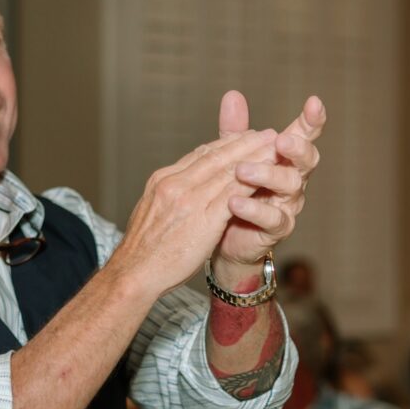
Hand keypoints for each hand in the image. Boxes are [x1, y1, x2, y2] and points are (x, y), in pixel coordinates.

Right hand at [112, 124, 277, 298]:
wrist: (133, 274)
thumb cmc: (142, 251)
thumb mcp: (150, 212)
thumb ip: (168, 195)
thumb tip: (179, 188)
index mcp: (161, 180)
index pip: (199, 155)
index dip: (225, 144)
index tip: (242, 138)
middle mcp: (174, 184)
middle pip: (216, 156)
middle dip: (244, 142)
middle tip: (267, 134)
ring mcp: (189, 200)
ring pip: (228, 171)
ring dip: (255, 157)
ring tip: (276, 148)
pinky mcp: (204, 219)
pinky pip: (233, 195)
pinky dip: (252, 183)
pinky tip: (268, 178)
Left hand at [214, 92, 326, 272]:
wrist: (223, 237)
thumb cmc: (235, 192)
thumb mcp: (233, 158)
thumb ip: (235, 131)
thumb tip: (233, 95)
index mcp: (285, 159)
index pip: (303, 135)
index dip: (311, 120)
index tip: (314, 102)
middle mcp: (293, 180)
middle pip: (306, 160)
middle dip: (297, 148)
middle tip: (280, 140)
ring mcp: (288, 205)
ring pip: (290, 186)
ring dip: (267, 175)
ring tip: (242, 170)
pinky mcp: (276, 229)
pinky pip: (272, 218)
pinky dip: (253, 209)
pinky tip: (234, 202)